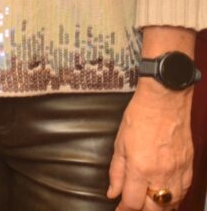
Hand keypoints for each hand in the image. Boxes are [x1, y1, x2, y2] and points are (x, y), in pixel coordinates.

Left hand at [106, 83, 192, 209]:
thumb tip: (112, 193)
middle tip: (133, 206)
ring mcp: (177, 172)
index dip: (124, 209)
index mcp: (140, 169)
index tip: (119, 209)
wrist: (165, 101)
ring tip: (147, 203)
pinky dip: (173, 198)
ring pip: (171, 204)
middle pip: (154, 209)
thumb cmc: (140, 117)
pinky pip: (183, 192)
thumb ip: (116, 172)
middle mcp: (161, 175)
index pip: (132, 202)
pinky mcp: (189, 168)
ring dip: (158, 207)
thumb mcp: (119, 144)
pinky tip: (164, 195)